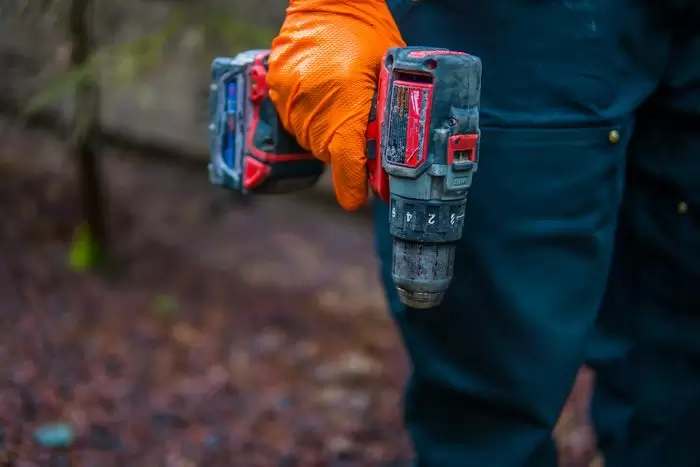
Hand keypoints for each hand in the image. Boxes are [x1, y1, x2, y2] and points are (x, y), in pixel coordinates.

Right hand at [266, 0, 404, 209]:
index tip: (355, 199)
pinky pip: (294, 122)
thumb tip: (389, 159)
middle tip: (359, 139)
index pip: (345, 159)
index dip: (352, 186)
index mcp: (345, 99)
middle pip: (328, 153)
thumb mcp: (389, 75)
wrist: (329, 2)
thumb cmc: (367, 34)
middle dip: (345, 153)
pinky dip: (310, 120)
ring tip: (340, 113)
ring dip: (326, 137)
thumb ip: (389, 118)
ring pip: (310, 140)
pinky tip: (323, 102)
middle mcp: (312, 104)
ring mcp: (289, 98)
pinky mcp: (276, 90)